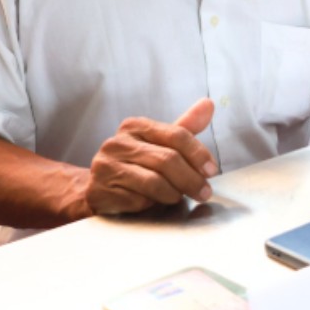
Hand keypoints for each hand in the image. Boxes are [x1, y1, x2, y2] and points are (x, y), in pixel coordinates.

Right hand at [83, 98, 218, 214]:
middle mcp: (117, 143)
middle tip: (204, 192)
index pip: (176, 135)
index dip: (198, 154)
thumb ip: (185, 127)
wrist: (97, 187)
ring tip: (179, 198)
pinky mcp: (99, 192)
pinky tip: (153, 204)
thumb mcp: (160, 142)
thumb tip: (209, 104)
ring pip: (154, 182)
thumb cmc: (135, 163)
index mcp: (135, 126)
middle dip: (191, 179)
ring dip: (174, 193)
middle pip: (167, 160)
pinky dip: (151, 205)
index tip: (212, 170)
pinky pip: (137, 200)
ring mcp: (106, 167)